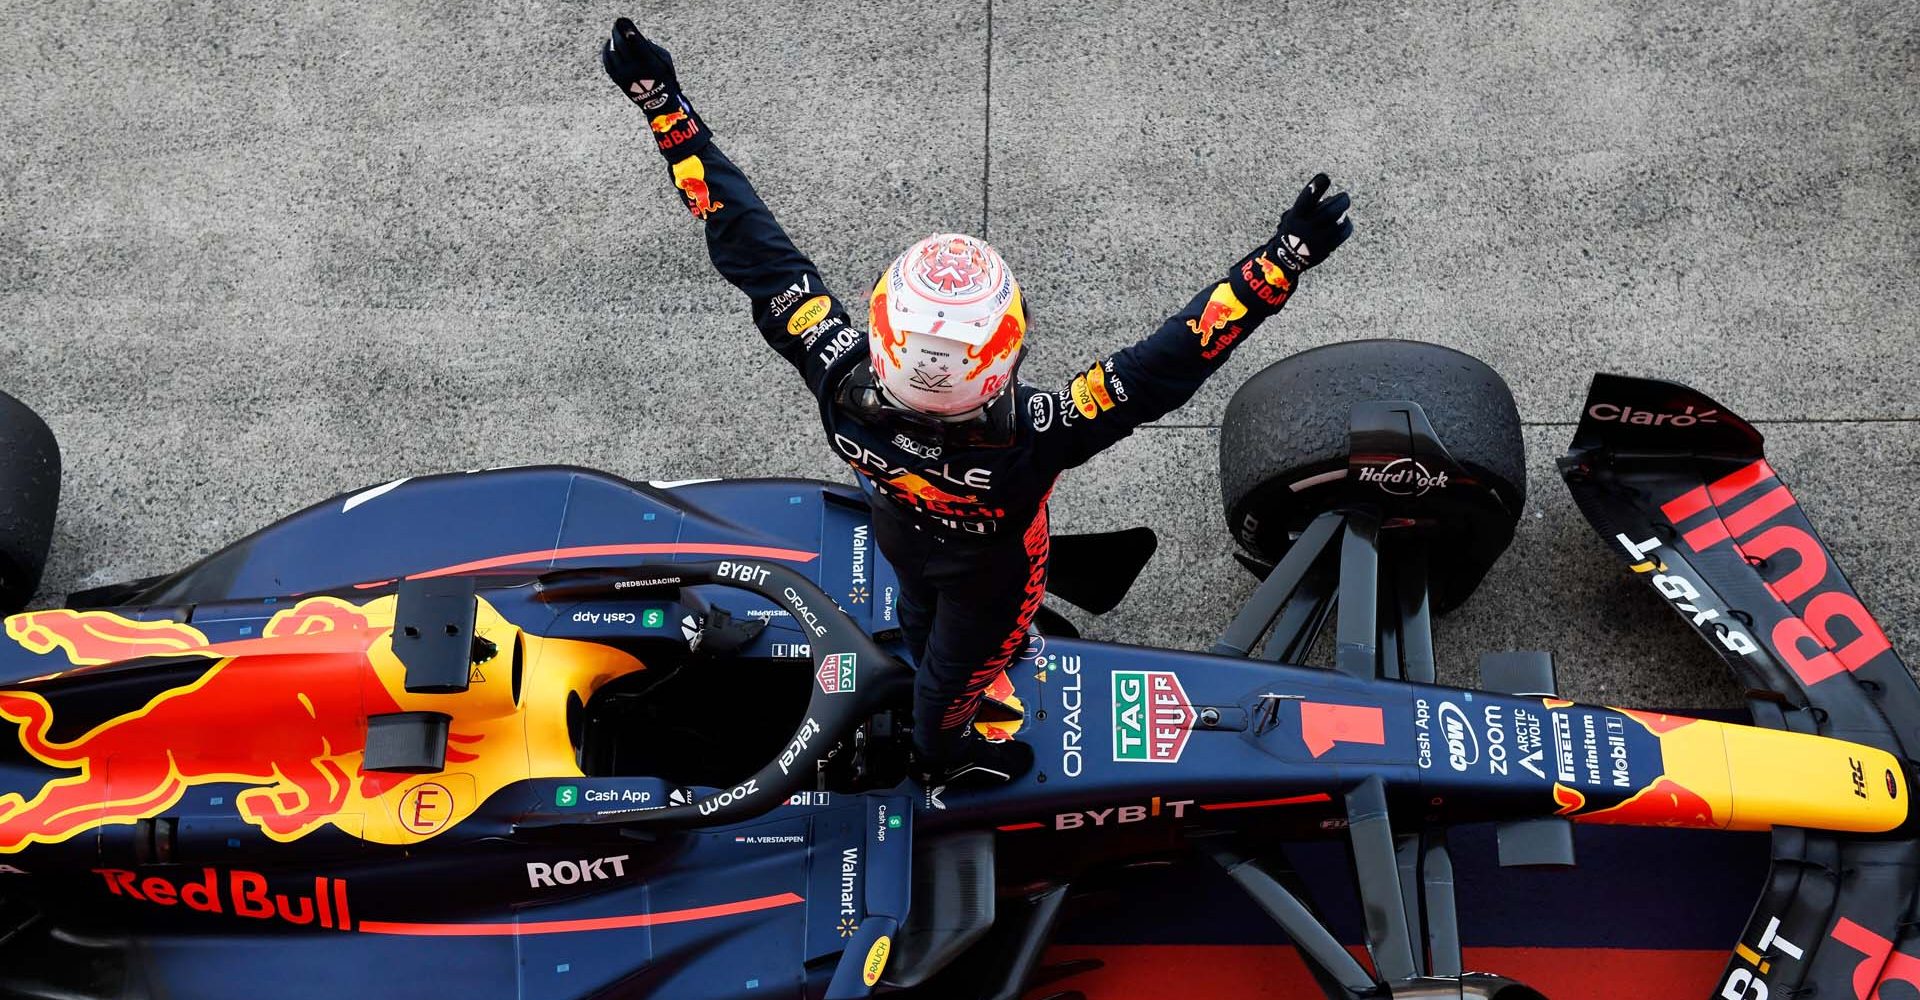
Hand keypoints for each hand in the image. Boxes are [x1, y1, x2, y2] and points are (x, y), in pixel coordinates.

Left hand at [602, 17, 709, 154]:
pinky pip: (608, 62)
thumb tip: (633, 38)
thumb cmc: (664, 77)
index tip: (624, 22)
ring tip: (614, 35)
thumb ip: (650, 47)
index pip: (635, 42)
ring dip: (612, 41)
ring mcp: (624, 75)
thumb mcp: (665, 61)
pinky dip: (607, 52)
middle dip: (618, 32)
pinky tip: (609, 45)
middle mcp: (635, 69)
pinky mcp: (618, 80)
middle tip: (617, 25)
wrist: (659, 103)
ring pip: (613, 52)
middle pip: (621, 44)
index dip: (627, 30)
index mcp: (649, 63)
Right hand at [1267, 174, 1352, 272]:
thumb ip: (1309, 207)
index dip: (1316, 187)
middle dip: (1341, 201)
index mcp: (1295, 217)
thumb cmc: (1293, 231)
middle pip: (1330, 212)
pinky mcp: (1324, 250)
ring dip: (1344, 214)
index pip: (1306, 199)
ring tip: (1343, 211)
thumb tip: (1333, 200)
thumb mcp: (1293, 216)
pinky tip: (1346, 223)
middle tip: (1345, 196)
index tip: (1325, 177)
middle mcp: (1305, 228)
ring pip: (1338, 223)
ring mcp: (1315, 240)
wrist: (1286, 259)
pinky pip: (1342, 235)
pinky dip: (1346, 226)